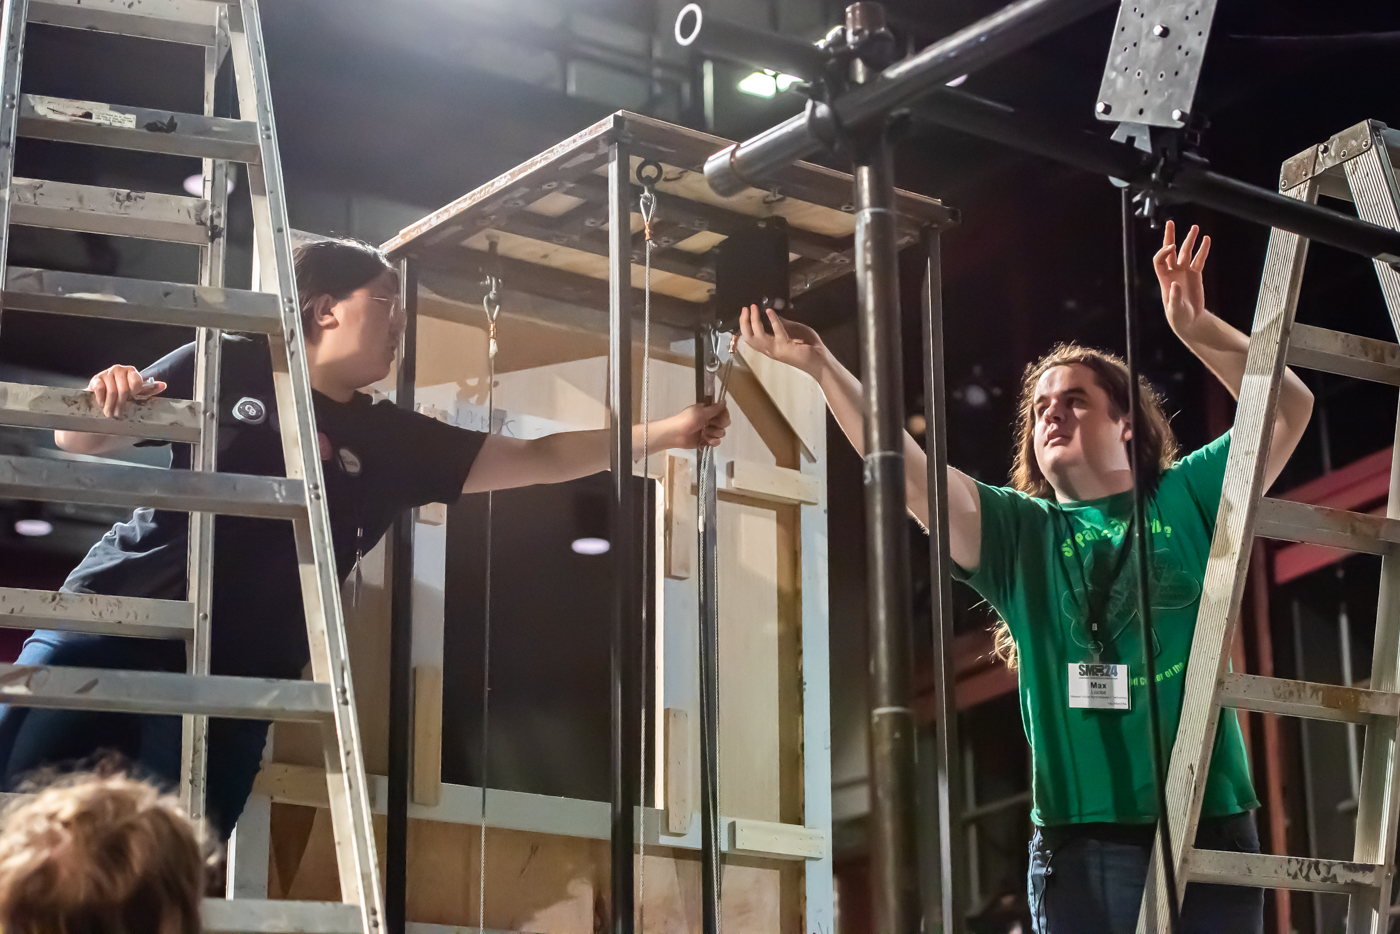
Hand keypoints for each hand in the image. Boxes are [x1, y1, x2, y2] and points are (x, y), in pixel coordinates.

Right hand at [87, 365, 165, 417]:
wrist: (101, 394)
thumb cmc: (123, 395)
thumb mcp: (137, 392)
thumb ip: (149, 389)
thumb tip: (163, 385)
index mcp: (132, 371)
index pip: (136, 381)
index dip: (134, 393)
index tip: (132, 400)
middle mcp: (119, 369)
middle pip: (124, 390)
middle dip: (122, 405)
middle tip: (119, 415)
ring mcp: (107, 373)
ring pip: (112, 392)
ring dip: (111, 405)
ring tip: (110, 414)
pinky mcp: (96, 378)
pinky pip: (100, 389)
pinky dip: (102, 400)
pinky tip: (102, 405)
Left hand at [656, 402, 729, 451]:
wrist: (675, 435)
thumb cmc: (686, 420)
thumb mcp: (701, 412)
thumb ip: (714, 409)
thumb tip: (725, 401)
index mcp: (708, 410)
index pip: (723, 411)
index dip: (725, 415)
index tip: (721, 417)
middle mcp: (710, 420)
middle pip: (725, 422)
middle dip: (719, 425)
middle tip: (710, 424)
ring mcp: (709, 431)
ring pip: (721, 433)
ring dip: (713, 433)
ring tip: (704, 432)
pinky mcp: (707, 440)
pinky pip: (717, 442)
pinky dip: (713, 441)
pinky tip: (706, 439)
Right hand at [738, 304, 826, 376]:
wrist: (821, 360)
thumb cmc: (810, 348)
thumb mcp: (793, 331)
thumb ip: (782, 324)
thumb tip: (771, 314)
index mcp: (770, 347)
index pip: (750, 338)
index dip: (744, 325)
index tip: (745, 312)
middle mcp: (770, 350)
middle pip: (748, 338)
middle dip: (744, 322)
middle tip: (746, 309)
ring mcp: (777, 350)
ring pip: (757, 336)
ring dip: (754, 320)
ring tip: (755, 309)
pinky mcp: (786, 347)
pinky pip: (777, 332)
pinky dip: (773, 320)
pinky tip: (770, 311)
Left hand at [1154, 220, 1211, 337]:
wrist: (1189, 320)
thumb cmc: (1178, 316)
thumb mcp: (1175, 309)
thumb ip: (1174, 298)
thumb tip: (1175, 284)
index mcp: (1164, 278)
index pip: (1160, 260)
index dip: (1163, 252)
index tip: (1172, 247)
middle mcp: (1173, 272)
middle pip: (1169, 251)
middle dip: (1169, 237)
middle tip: (1171, 222)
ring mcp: (1184, 272)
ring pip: (1186, 252)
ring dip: (1190, 240)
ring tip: (1195, 228)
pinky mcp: (1195, 274)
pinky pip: (1199, 259)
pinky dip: (1203, 250)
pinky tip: (1206, 240)